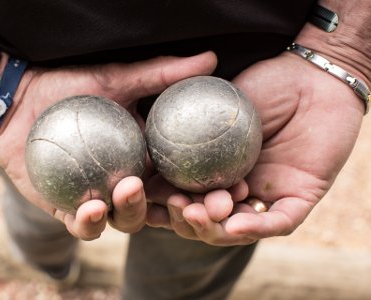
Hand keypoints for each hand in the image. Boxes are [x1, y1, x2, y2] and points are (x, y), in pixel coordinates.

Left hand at [0, 52, 216, 239]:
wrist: (15, 98)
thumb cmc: (67, 87)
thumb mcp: (117, 77)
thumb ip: (161, 75)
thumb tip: (211, 60)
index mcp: (145, 159)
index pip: (182, 179)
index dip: (206, 189)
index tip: (225, 188)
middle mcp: (128, 183)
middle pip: (162, 208)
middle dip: (181, 215)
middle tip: (188, 204)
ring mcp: (101, 199)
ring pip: (126, 221)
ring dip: (132, 213)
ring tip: (128, 190)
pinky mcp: (68, 212)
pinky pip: (83, 226)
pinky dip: (89, 222)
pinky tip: (92, 206)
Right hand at [146, 52, 363, 245]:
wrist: (312, 74)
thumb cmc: (265, 83)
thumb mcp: (215, 102)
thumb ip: (185, 124)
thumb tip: (140, 143)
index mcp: (215, 172)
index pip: (181, 195)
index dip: (160, 202)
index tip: (140, 195)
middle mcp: (237, 189)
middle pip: (205, 219)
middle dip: (186, 219)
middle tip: (178, 205)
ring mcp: (266, 196)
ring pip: (236, 229)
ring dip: (213, 228)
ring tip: (197, 213)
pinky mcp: (299, 198)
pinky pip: (278, 222)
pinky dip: (254, 228)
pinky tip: (233, 226)